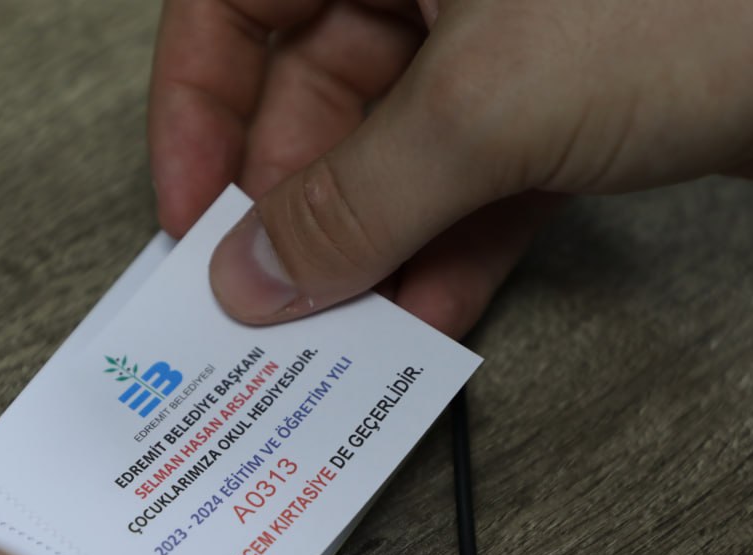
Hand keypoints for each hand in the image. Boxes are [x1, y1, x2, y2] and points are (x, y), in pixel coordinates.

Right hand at [149, 0, 752, 336]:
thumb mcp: (487, 101)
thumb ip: (355, 197)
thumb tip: (259, 268)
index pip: (235, 1)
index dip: (197, 109)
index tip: (189, 214)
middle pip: (312, 88)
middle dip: (294, 202)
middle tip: (272, 298)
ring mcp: (500, 28)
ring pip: (393, 146)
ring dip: (370, 242)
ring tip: (347, 325)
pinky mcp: (563, 92)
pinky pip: (472, 176)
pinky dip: (450, 244)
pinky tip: (431, 309)